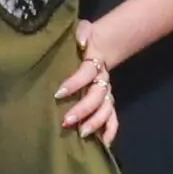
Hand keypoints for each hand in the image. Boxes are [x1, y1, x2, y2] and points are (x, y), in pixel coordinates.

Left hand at [55, 18, 118, 146]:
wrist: (100, 45)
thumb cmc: (83, 40)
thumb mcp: (82, 29)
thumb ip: (81, 32)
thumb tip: (82, 41)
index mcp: (95, 62)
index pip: (87, 73)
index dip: (75, 83)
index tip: (58, 93)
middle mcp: (102, 79)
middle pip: (97, 96)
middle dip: (83, 109)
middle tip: (67, 121)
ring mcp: (106, 92)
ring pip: (106, 110)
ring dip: (95, 122)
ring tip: (81, 133)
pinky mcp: (107, 102)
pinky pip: (113, 119)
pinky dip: (110, 131)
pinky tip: (104, 144)